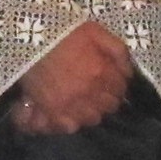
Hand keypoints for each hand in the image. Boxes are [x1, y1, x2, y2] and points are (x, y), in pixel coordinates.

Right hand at [10, 20, 133, 135]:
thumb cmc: (64, 32)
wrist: (32, 38)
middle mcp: (89, 93)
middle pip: (108, 107)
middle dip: (106, 99)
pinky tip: (69, 114)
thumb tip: (129, 73)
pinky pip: (67, 127)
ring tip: (84, 103)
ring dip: (91, 111)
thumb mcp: (97, 32)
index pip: (121, 90)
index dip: (118, 86)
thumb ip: (118, 52)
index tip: (112, 83)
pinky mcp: (51, 111)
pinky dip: (70, 122)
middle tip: (98, 92)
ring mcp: (70, 104)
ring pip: (91, 119)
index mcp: (102, 73)